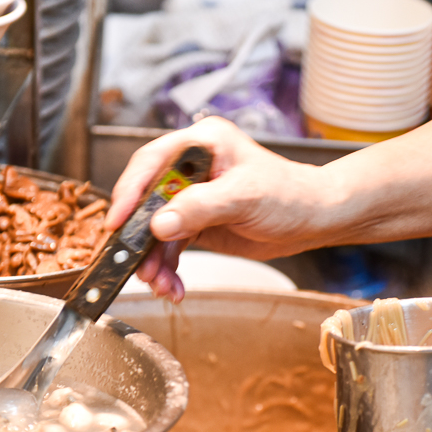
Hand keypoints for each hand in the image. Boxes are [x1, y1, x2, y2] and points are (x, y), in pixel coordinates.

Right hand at [105, 116, 344, 299]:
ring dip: (154, 261)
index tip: (118, 222)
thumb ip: (200, 208)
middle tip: (138, 265)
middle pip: (146, 200)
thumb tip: (160, 224)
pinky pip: (171, 247)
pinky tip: (173, 286)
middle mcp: (191, 168)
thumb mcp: (244, 197)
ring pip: (156, 230)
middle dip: (140, 238)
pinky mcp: (197, 223)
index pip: (150, 163)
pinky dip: (168, 269)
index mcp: (200, 145)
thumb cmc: (290, 195)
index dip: (130, 193)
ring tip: (160, 284)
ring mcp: (192, 197)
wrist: (313, 219)